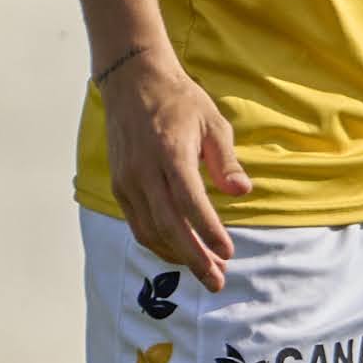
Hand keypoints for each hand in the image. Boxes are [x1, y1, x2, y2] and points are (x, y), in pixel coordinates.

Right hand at [100, 51, 249, 286]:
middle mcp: (144, 170)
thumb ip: (225, 161)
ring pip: (150, 230)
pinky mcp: (119, 185)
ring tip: (205, 271)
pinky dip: (158, 243)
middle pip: (169, 225)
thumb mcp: (213, 123)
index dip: (208, 231)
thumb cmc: (180, 102)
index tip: (228, 253)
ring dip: (178, 255)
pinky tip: (179, 253)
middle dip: (195, 257)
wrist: (133, 81)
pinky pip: (138, 224)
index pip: (190, 202)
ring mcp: (128, 180)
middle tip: (217, 280)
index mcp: (170, 153)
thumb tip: (242, 192)